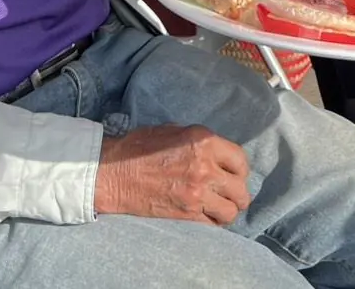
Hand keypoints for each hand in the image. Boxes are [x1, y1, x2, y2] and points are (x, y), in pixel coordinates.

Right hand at [95, 124, 251, 224]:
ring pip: (231, 210)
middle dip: (238, 193)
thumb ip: (199, 141)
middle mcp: (205, 167)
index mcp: (204, 141)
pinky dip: (213, 222)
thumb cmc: (138, 148)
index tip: (234, 175)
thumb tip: (217, 153)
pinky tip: (205, 216)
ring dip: (227, 210)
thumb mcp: (173, 130)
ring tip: (219, 208)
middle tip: (229, 194)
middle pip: (241, 188)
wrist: (113, 172)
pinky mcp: (186, 213)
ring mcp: (196, 192)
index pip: (240, 160)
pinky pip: (213, 224)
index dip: (240, 170)